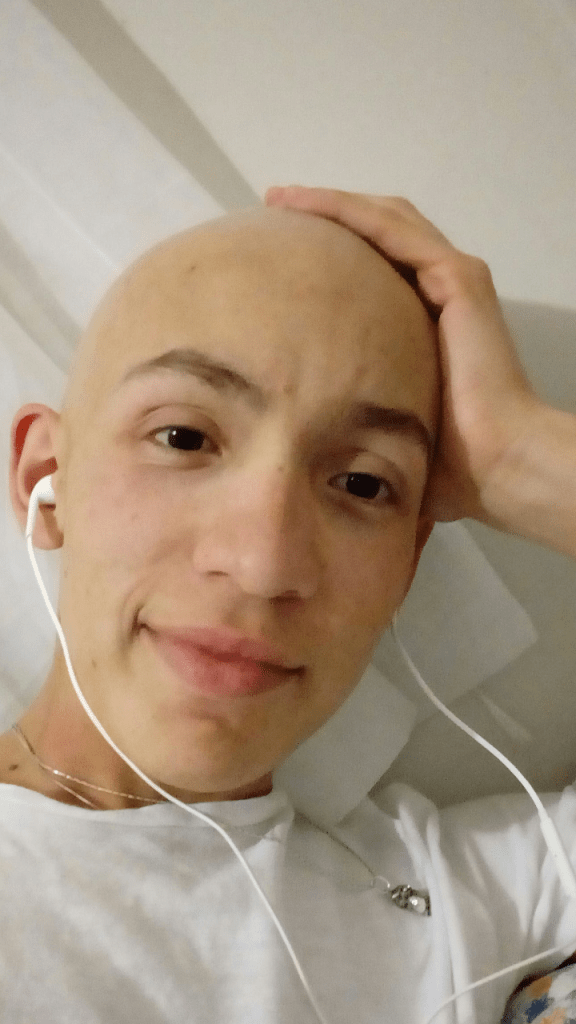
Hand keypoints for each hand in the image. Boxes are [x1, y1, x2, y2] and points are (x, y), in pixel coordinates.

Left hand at [264, 185, 541, 526]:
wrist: (497, 464)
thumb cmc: (449, 460)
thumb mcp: (386, 419)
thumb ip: (355, 405)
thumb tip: (302, 427)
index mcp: (428, 319)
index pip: (376, 264)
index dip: (333, 248)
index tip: (281, 250)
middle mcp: (443, 291)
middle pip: (379, 233)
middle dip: (328, 215)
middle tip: (276, 208)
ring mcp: (453, 279)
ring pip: (385, 220)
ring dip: (332, 203)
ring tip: (282, 198)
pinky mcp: (458, 278)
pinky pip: (394, 231)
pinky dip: (350, 212)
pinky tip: (309, 207)